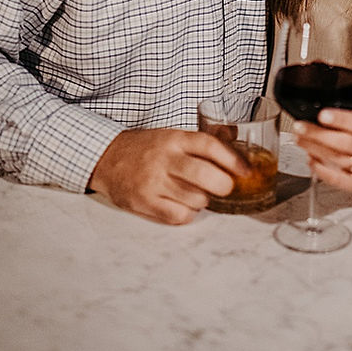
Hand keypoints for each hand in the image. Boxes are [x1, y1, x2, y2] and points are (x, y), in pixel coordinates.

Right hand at [88, 128, 248, 224]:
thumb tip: (235, 135)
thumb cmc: (146, 148)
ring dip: (204, 200)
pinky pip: (178, 216)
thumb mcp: (172, 135)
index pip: (210, 145)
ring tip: (197, 193)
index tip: (245, 170)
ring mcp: (152, 182)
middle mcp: (164, 159)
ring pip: (195, 199)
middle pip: (204, 175)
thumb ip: (203, 138)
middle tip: (225, 187)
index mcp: (174, 139)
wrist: (106, 158)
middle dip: (224, 185)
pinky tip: (183, 205)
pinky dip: (187, 213)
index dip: (233, 159)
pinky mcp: (143, 202)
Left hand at [293, 109, 351, 191]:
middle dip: (319, 134)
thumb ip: (342, 125)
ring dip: (315, 149)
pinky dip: (321, 170)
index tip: (322, 115)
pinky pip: (338, 178)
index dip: (340, 119)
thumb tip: (313, 120)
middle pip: (345, 142)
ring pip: (338, 158)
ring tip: (300, 141)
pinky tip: (311, 161)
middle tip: (300, 128)